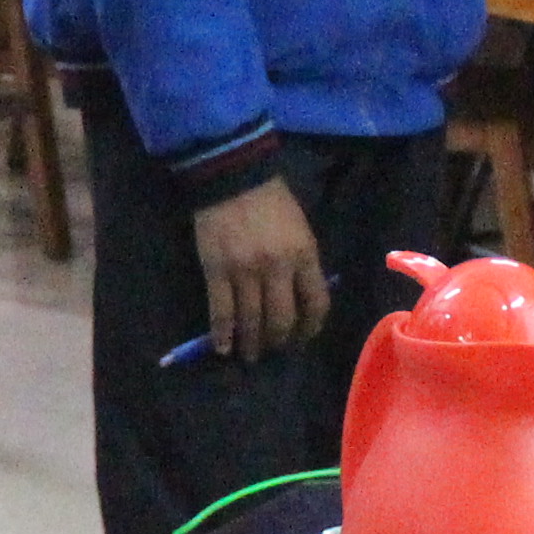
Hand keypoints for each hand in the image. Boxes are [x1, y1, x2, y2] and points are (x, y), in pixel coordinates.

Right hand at [190, 179, 331, 363]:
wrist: (233, 177)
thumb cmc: (271, 202)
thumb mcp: (301, 229)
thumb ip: (303, 263)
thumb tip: (301, 299)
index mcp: (304, 255)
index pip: (315, 304)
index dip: (310, 328)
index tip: (302, 339)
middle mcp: (277, 268)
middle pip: (282, 319)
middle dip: (278, 342)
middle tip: (273, 350)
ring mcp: (245, 271)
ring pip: (251, 320)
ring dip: (251, 344)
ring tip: (249, 355)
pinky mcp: (217, 271)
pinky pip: (221, 311)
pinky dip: (223, 334)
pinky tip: (223, 347)